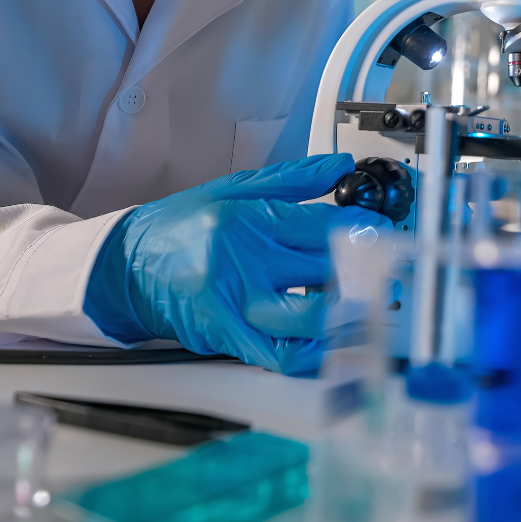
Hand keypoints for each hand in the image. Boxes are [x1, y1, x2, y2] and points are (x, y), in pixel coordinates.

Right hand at [86, 154, 387, 373]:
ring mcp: (234, 302)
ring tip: (374, 310)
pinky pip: (277, 354)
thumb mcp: (232, 190)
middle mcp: (244, 260)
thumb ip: (293, 180)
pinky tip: (334, 345)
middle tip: (395, 277)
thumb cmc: (179, 227)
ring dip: (347, 317)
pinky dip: (311, 355)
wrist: (125, 265)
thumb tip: (342, 166)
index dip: (366, 234)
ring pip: (306, 318)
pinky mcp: (224, 335)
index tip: (388, 238)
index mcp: (250, 219)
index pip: (324, 226)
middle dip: (368, 275)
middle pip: (323, 270)